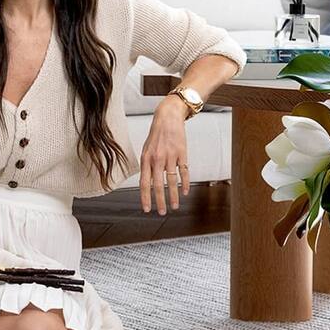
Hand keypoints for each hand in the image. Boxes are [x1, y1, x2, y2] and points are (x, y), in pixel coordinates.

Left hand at [139, 98, 190, 214]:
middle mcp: (157, 158)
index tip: (147, 209)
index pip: (144, 183)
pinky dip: (185, 183)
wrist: (168, 117)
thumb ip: (147, 166)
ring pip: (171, 181)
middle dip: (160, 201)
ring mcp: (170, 156)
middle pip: (158, 185)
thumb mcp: (146, 149)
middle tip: (161, 212)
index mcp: (146, 159)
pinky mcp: (182, 153)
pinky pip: (183, 172)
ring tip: (175, 206)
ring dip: (173, 196)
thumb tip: (147, 184)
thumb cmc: (156, 135)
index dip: (145, 197)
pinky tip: (185, 192)